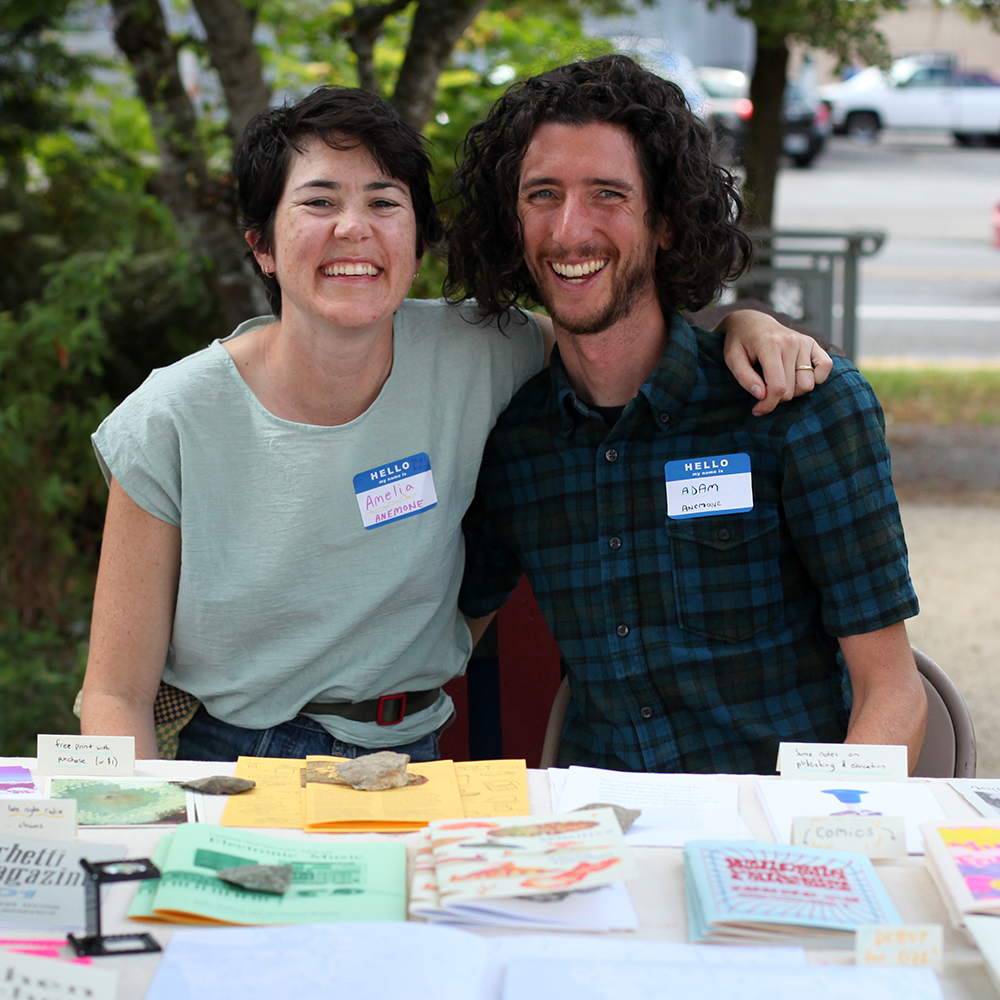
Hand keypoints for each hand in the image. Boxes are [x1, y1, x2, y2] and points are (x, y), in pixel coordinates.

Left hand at [718, 310, 832, 415]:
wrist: (752, 322)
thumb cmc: (740, 342)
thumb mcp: (732, 359)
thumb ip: (745, 378)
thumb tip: (762, 396)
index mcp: (769, 345)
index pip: (778, 386)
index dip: (769, 404)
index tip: (758, 410)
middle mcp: (790, 342)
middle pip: (793, 389)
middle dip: (777, 398)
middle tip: (765, 392)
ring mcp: (804, 341)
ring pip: (809, 384)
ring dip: (794, 391)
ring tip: (779, 383)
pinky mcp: (813, 343)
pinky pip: (825, 367)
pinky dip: (816, 378)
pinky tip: (798, 377)